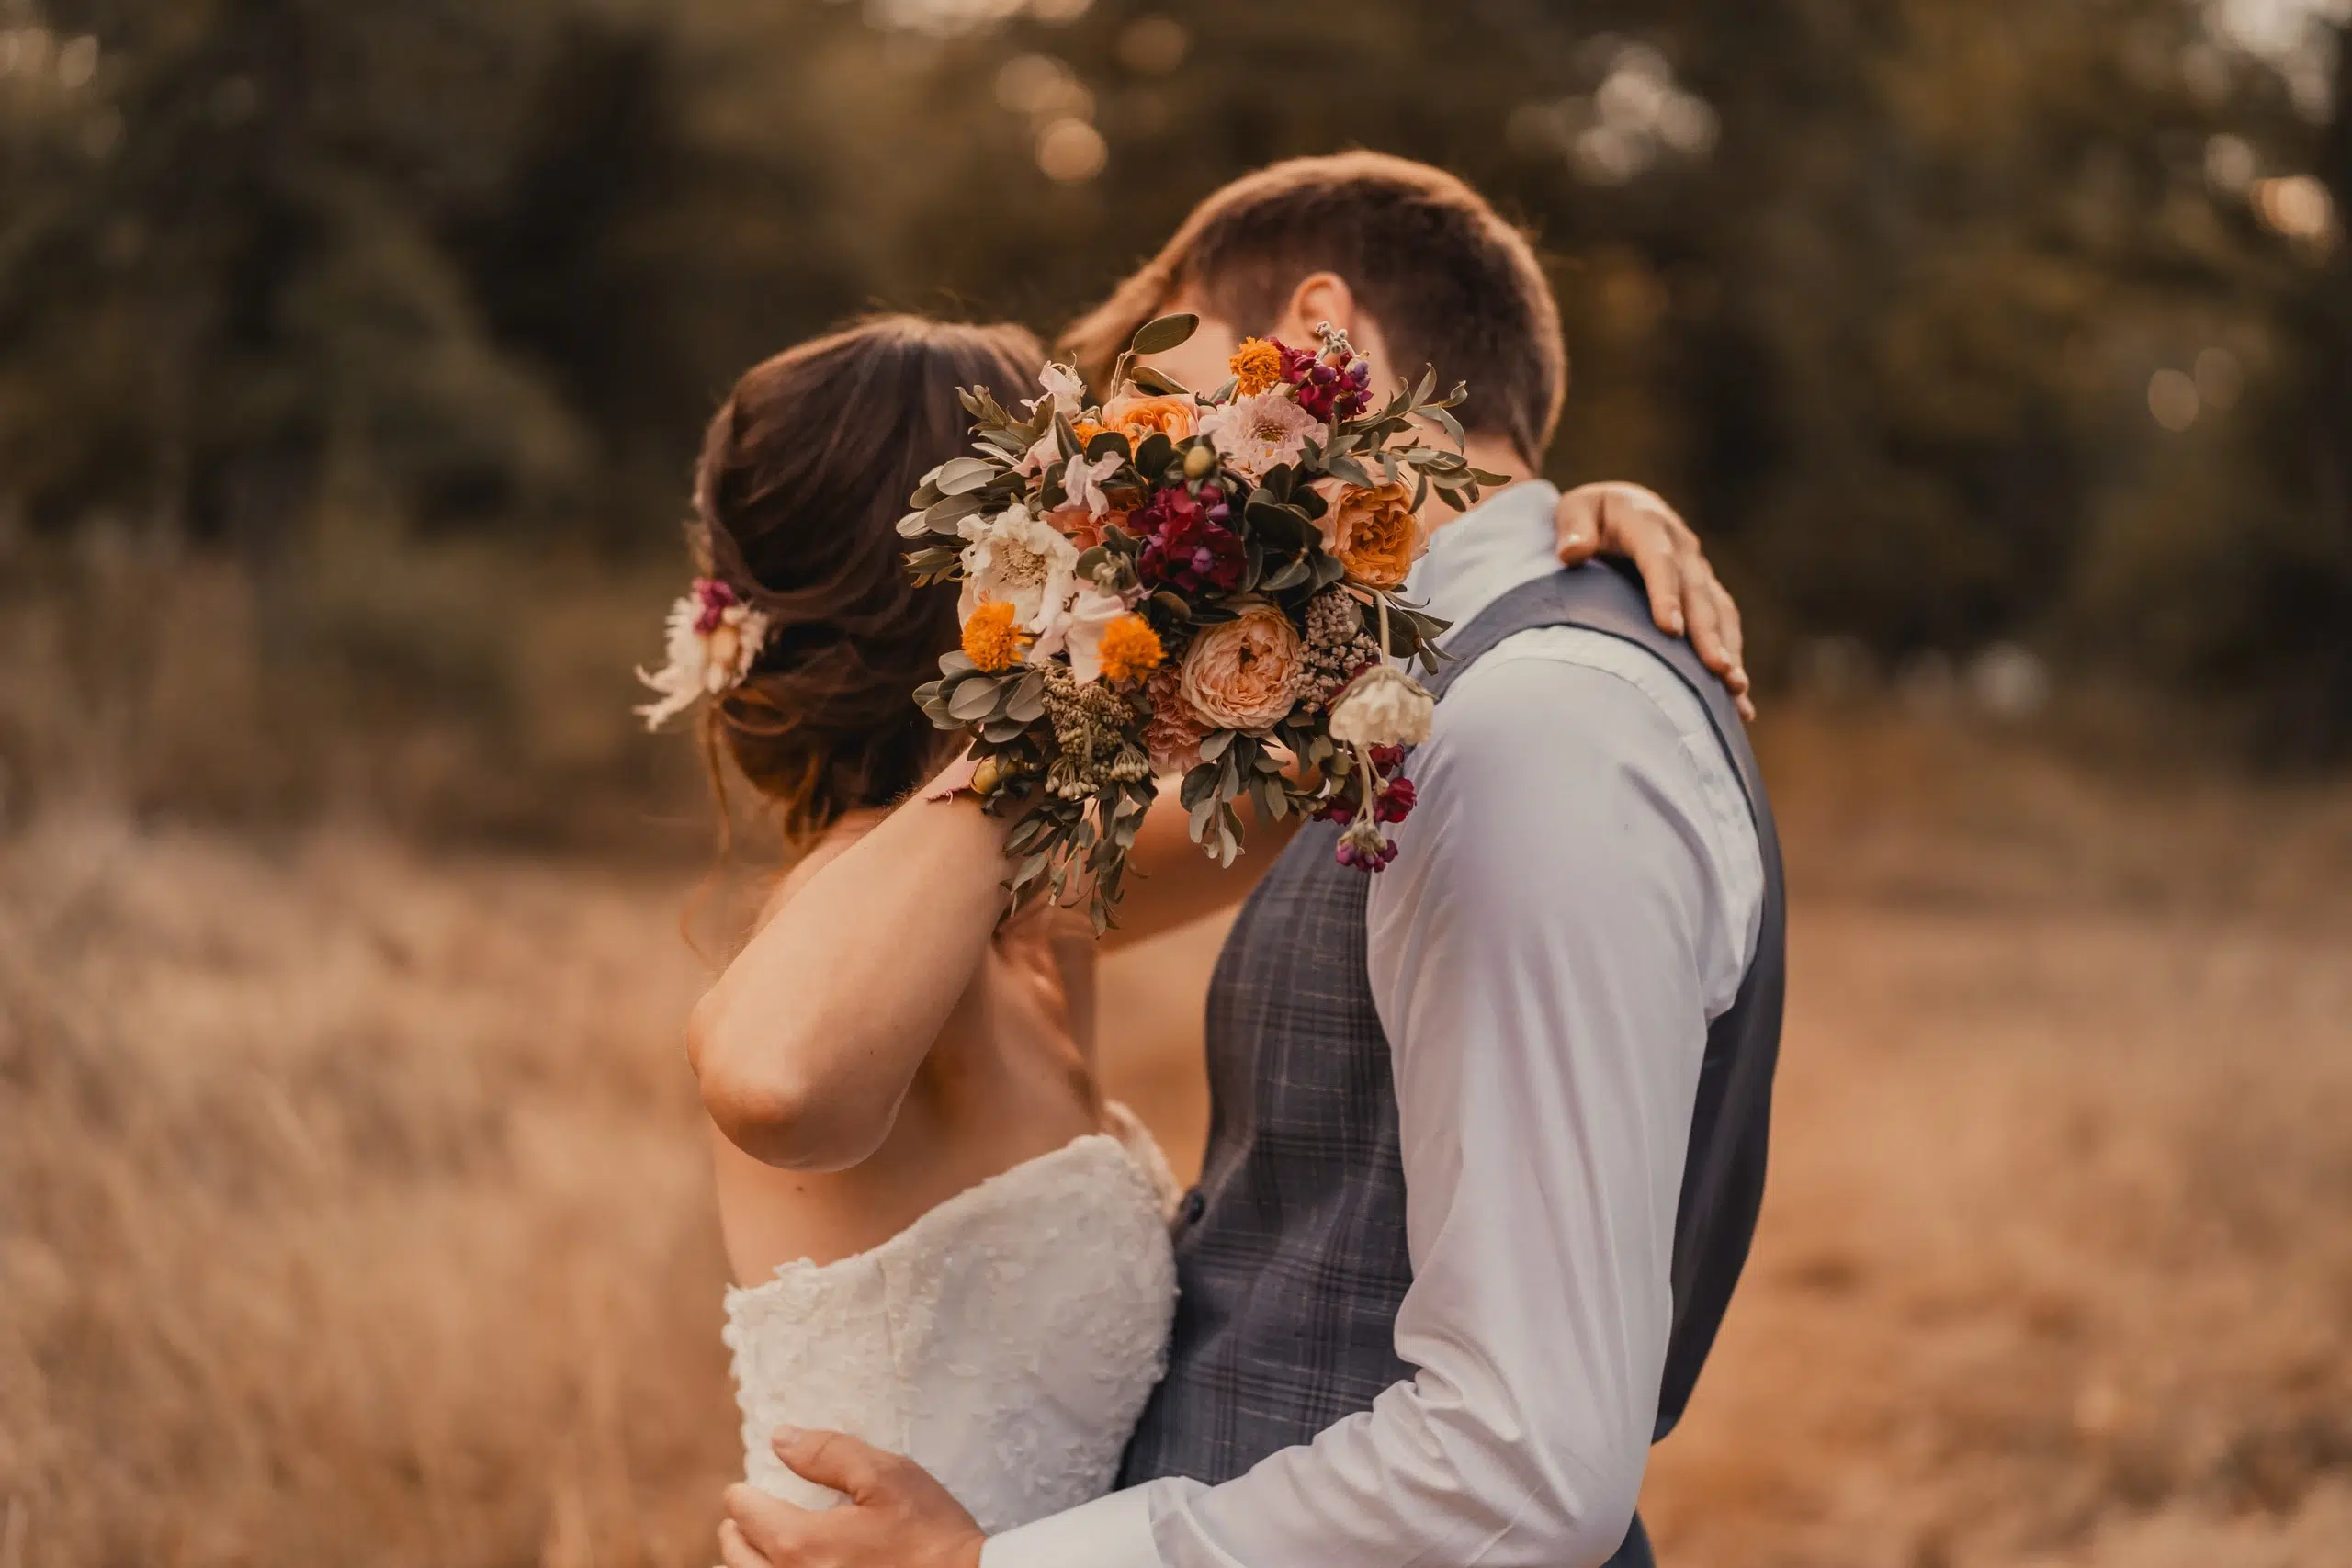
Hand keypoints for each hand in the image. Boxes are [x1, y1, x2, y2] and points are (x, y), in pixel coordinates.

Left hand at [717, 1427, 983, 1567]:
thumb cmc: (929, 1532)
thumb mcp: (886, 1476)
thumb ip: (829, 1454)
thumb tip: (780, 1439)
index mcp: (801, 1544)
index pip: (746, 1512)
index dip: (744, 1493)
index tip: (747, 1487)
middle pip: (736, 1554)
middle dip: (737, 1528)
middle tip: (746, 1513)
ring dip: (746, 1559)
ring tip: (755, 1543)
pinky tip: (784, 1565)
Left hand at [1554, 482, 1754, 720]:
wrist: (1624, 506)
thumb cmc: (1591, 515)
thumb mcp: (1575, 510)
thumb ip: (1573, 527)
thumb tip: (1572, 552)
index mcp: (1647, 523)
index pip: (1659, 561)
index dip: (1665, 594)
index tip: (1670, 630)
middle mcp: (1681, 547)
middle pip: (1697, 594)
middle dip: (1708, 634)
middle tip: (1718, 670)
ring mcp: (1697, 570)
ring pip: (1719, 611)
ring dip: (1729, 649)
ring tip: (1735, 689)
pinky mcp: (1704, 592)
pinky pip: (1724, 625)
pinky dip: (1733, 657)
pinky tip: (1738, 699)